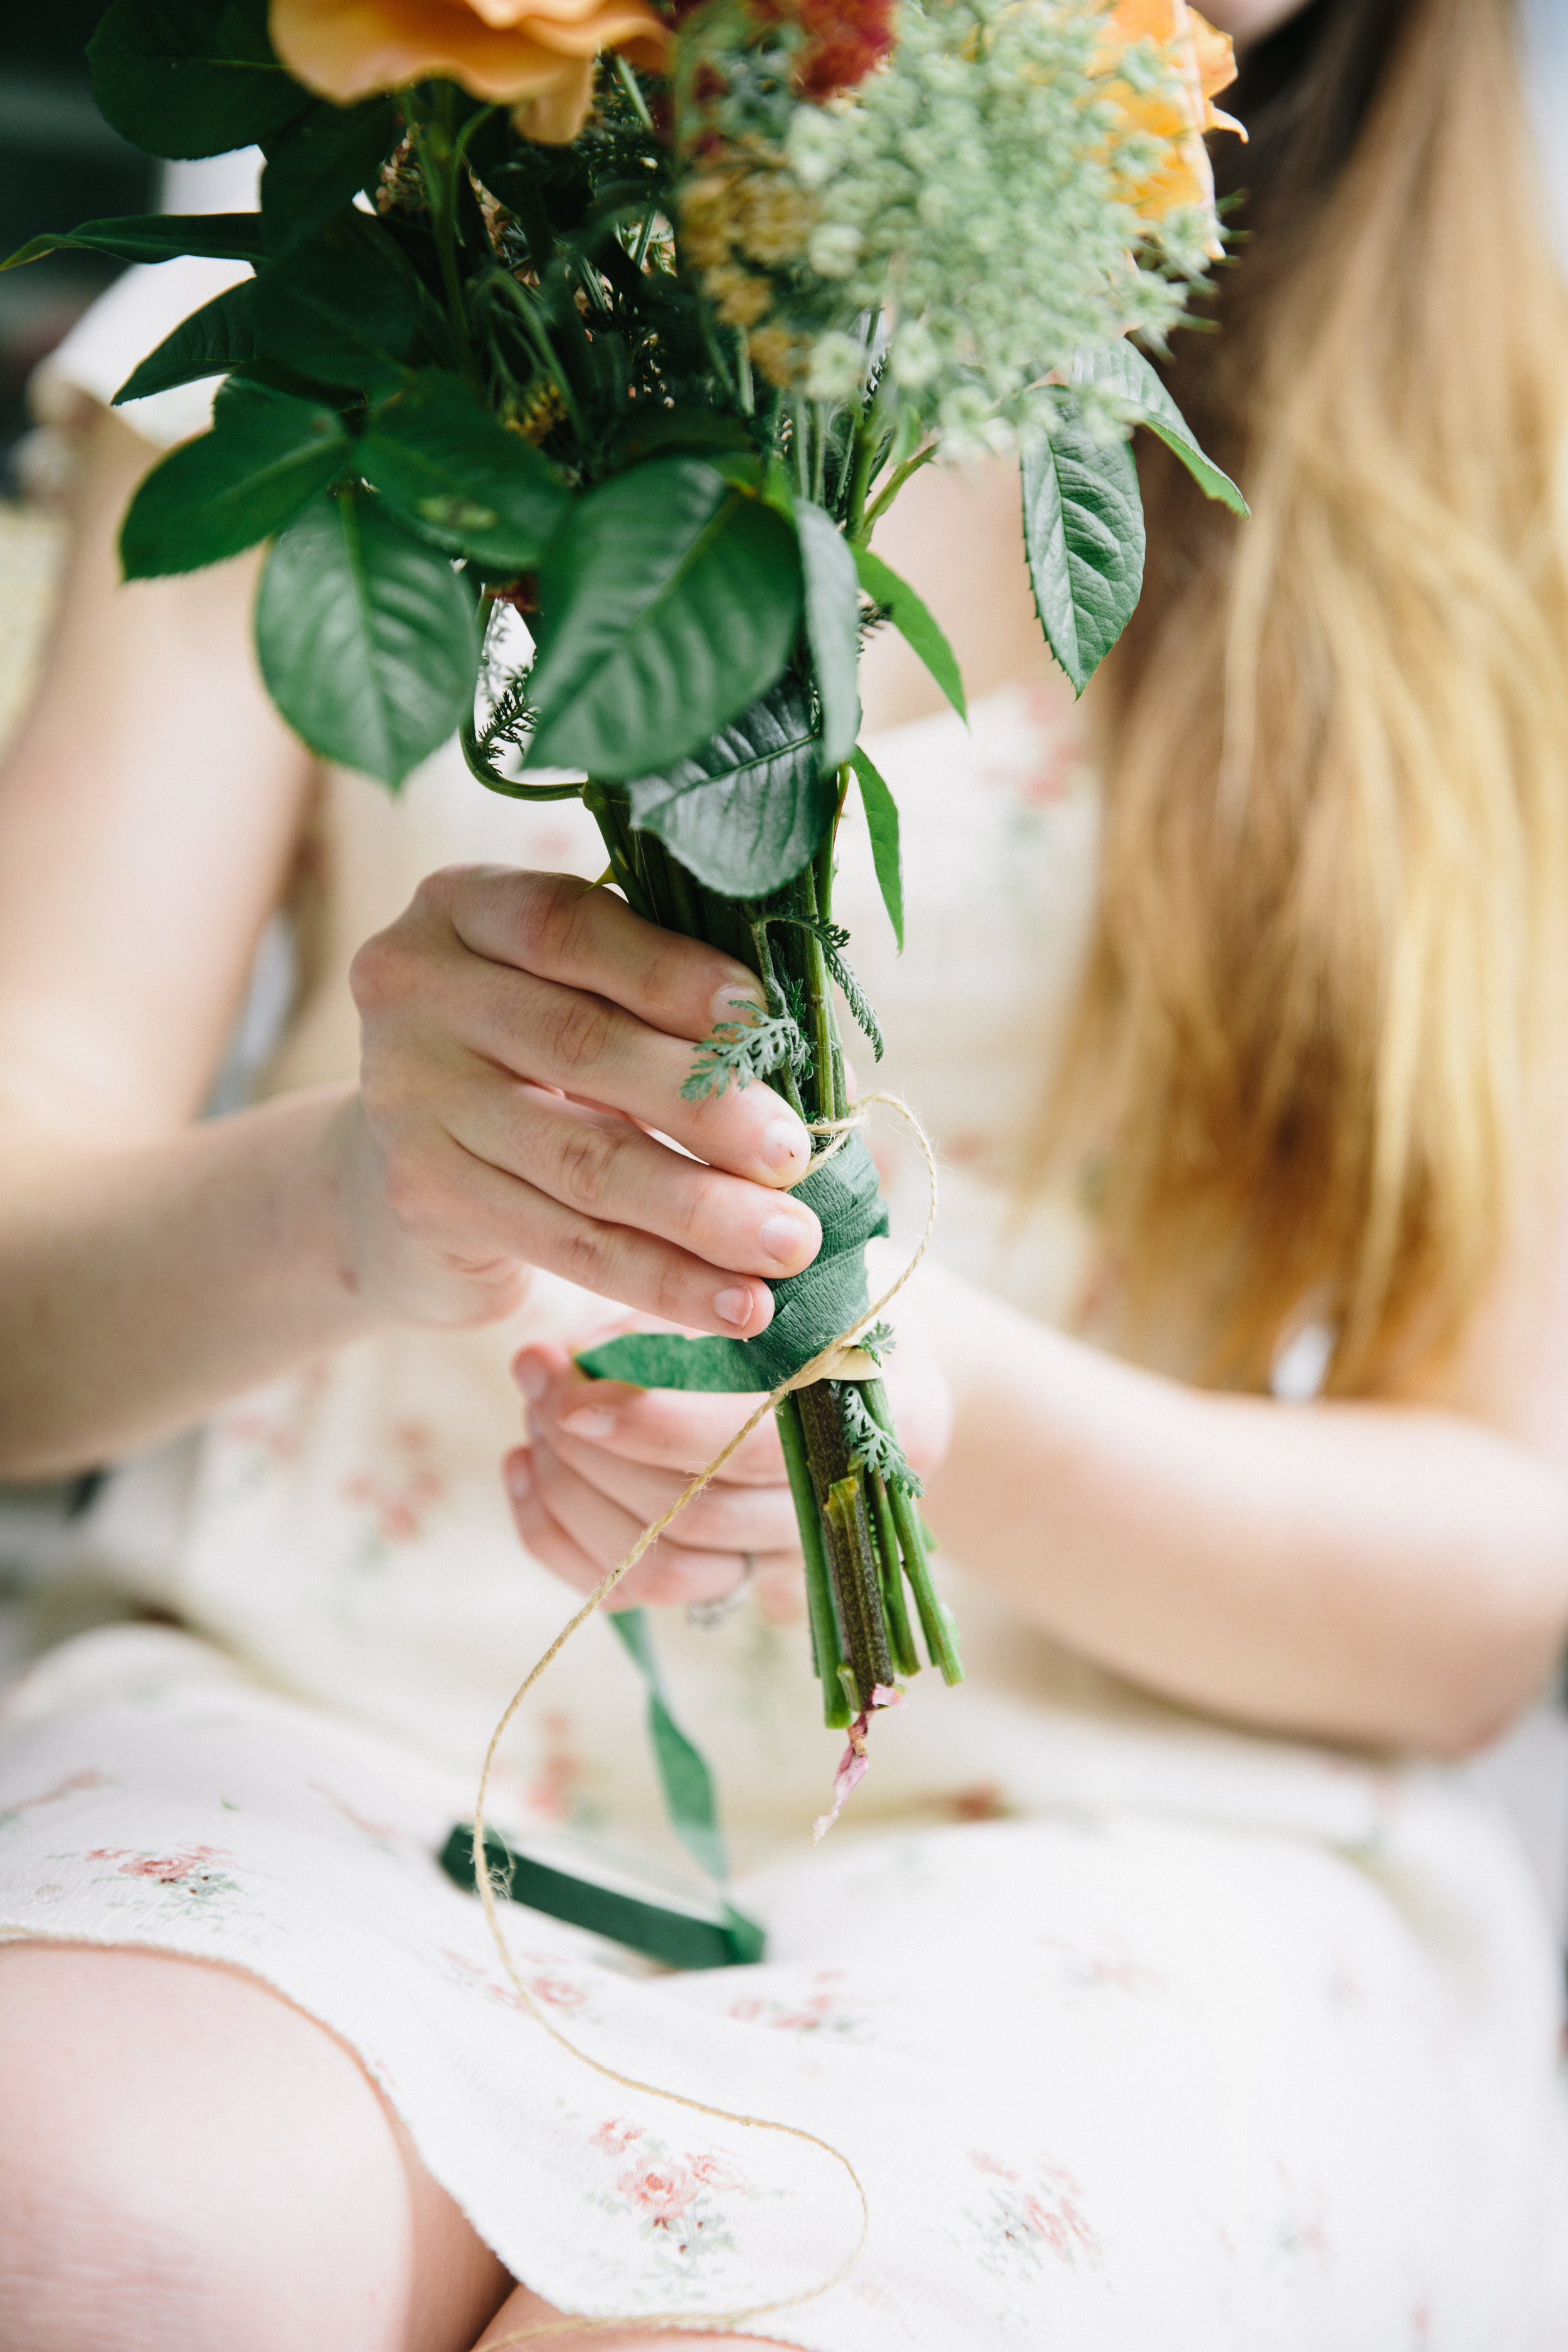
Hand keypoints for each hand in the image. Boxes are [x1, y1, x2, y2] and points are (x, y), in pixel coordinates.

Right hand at [335, 868, 822, 1330]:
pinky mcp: (424, 1196)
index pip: (568, 929)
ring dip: (701, 1211)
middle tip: (796, 1156)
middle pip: (579, 1046)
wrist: (406, 1165)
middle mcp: (412, 988)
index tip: (761, 1022)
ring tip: (788, 1244)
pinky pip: (568, 1244)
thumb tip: (805, 1060)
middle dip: (706, 1107)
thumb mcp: (577, 993)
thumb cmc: (534, 1056)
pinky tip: (735, 1305)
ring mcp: (406, 1096)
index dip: (670, 973)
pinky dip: (663, 1278)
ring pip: (580, 1160)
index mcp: (461, 906)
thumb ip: (657, 1001)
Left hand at [504, 1266, 954, 1612]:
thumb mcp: (764, 1276)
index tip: (573, 1394)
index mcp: (865, 1413)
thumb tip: (554, 1360)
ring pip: (661, 1568)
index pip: (748, 1450)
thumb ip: (678, 1309)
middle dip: (593, 1458)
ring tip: (531, 1423)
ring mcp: (784, 1556)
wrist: (873, 1353)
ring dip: (572, 1499)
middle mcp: (838, 1504)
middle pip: (695, 1518)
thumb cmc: (806, 1296)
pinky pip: (634, 1593)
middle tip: (537, 1386)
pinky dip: (562, 1540)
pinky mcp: (730, 1582)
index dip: (652, 1427)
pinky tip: (522, 1470)